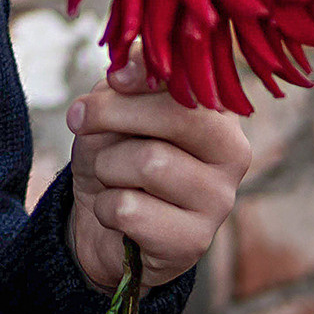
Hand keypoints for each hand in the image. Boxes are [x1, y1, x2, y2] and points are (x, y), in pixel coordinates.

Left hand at [65, 45, 250, 292]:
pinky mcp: (194, 241)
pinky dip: (105, 207)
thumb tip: (124, 74)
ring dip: (106, 166)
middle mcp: (233, 153)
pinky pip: (129, 209)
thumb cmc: (115, 152)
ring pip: (150, 163)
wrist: (104, 220)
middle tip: (80, 120)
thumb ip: (127, 79)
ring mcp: (219, 200)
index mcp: (218, 112)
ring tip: (110, 175)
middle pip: (179, 118)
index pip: (191, 80)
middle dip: (113, 114)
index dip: (145, 73)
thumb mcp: (114, 105)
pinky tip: (117, 213)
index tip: (113, 79)